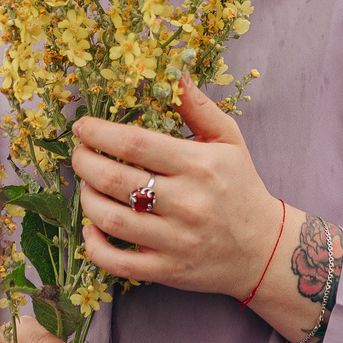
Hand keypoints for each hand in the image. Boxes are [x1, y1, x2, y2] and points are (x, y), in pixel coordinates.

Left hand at [71, 77, 285, 299]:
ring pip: (110, 219)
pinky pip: (117, 262)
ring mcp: (176, 240)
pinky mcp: (167, 270)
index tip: (82, 127)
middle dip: (83, 162)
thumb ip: (198, 107)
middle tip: (78, 153)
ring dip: (86, 199)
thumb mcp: (229, 140)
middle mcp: (186, 203)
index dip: (99, 133)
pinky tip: (91, 229)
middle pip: (114, 179)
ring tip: (86, 185)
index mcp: (198, 165)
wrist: (264, 249)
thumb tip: (174, 72)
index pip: (135, 144)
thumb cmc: (242, 187)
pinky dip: (94, 245)